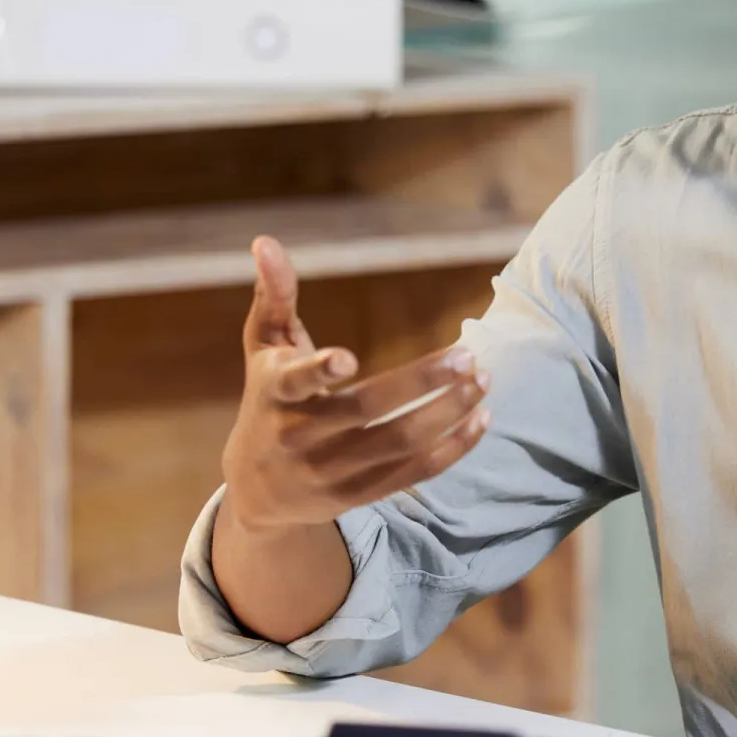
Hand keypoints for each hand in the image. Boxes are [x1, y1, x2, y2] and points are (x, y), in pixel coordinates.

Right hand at [219, 235, 490, 534]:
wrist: (253, 489)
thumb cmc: (266, 398)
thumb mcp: (264, 347)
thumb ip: (273, 296)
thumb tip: (265, 240)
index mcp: (275, 394)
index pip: (296, 384)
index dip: (320, 371)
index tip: (349, 357)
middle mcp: (300, 437)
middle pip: (366, 412)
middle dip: (421, 384)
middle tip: (468, 356)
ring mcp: (328, 472)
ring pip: (397, 445)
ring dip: (446, 415)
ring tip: (483, 381)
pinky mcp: (355, 496)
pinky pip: (410, 476)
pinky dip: (450, 450)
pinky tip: (481, 420)